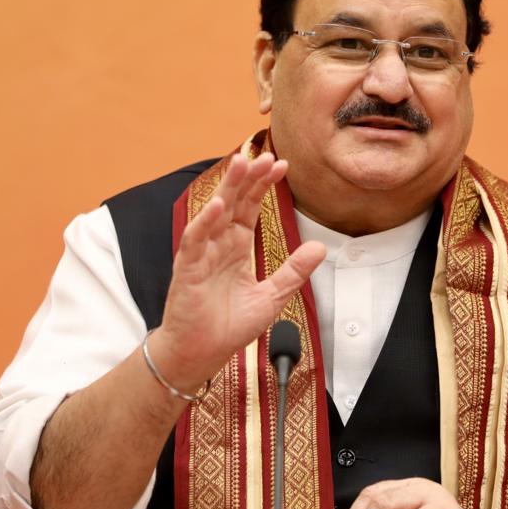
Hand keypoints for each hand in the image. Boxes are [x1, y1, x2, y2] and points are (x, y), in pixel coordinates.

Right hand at [152, 153, 325, 390]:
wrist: (202, 353)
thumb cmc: (227, 325)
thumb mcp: (272, 296)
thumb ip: (294, 271)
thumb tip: (320, 247)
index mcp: (236, 247)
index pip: (250, 206)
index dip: (264, 185)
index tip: (282, 166)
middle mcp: (218, 244)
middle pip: (234, 201)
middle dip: (249, 177)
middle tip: (266, 155)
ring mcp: (201, 254)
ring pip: (214, 212)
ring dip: (227, 188)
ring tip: (241, 163)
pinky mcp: (187, 269)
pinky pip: (195, 240)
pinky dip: (205, 222)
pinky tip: (218, 205)